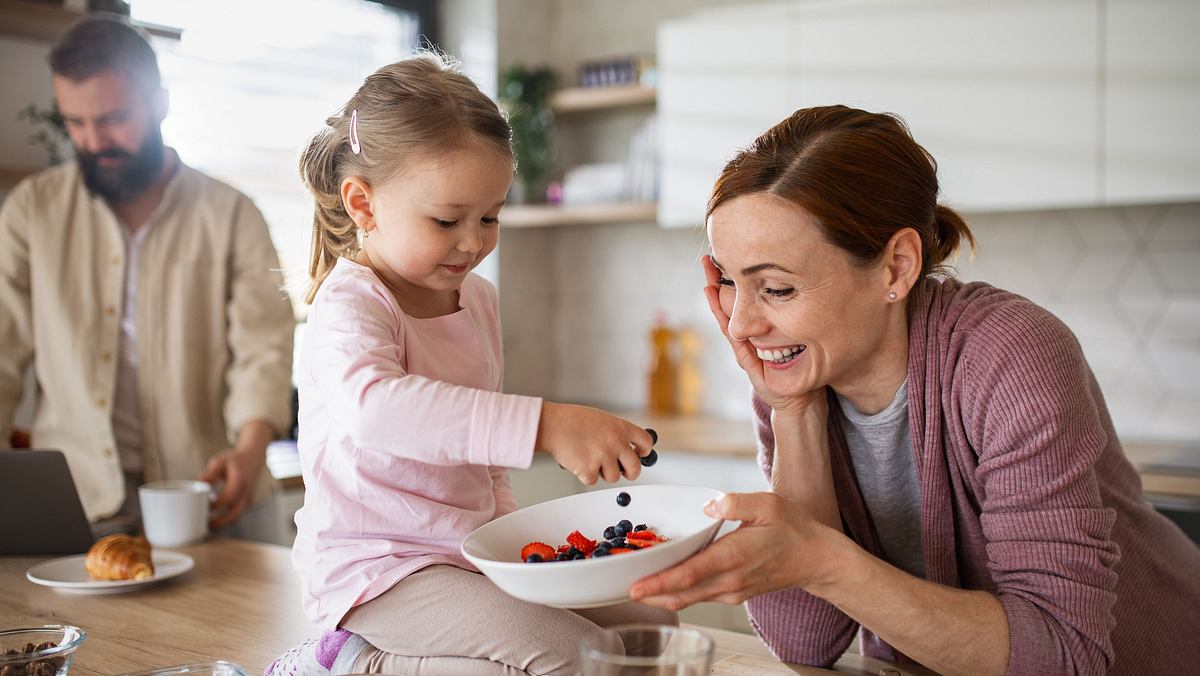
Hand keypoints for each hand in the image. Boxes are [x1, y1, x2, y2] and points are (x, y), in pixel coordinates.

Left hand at [198, 445, 264, 528]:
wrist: (253, 458)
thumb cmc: (235, 460)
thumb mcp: (221, 462)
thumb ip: (210, 473)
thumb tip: (199, 483)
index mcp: (240, 481)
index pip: (227, 498)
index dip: (214, 505)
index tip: (201, 506)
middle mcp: (247, 492)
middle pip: (235, 513)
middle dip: (219, 522)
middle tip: (204, 524)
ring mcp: (249, 498)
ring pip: (236, 516)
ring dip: (222, 522)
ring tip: (207, 524)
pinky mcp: (248, 502)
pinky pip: (237, 514)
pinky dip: (226, 518)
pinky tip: (214, 518)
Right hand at [536, 402, 653, 484]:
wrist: (552, 424)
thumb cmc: (571, 420)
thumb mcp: (601, 419)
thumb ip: (615, 433)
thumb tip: (625, 448)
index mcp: (620, 428)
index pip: (646, 442)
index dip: (644, 451)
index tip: (640, 454)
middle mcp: (616, 442)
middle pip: (635, 468)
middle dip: (630, 472)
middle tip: (622, 471)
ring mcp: (604, 457)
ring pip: (613, 477)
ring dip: (602, 473)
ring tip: (589, 459)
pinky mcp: (590, 470)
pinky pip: (593, 480)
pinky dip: (584, 475)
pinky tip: (577, 461)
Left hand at [629, 491, 840, 610]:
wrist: (817, 559)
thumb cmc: (794, 529)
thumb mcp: (767, 504)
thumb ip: (735, 502)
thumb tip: (709, 505)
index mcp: (734, 557)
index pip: (690, 574)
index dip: (660, 583)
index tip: (636, 587)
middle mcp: (730, 580)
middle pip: (682, 594)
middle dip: (651, 594)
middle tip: (622, 588)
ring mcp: (732, 590)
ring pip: (689, 598)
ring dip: (662, 595)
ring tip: (637, 586)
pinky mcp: (734, 593)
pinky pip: (700, 596)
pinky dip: (679, 592)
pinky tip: (665, 583)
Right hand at [702, 255, 823, 415]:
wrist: (802, 401)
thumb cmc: (806, 369)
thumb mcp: (807, 335)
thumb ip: (807, 318)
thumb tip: (826, 285)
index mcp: (763, 329)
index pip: (747, 300)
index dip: (739, 279)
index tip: (734, 255)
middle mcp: (750, 336)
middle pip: (732, 303)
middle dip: (721, 279)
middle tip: (711, 255)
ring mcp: (745, 347)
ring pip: (727, 315)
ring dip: (715, 294)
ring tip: (707, 272)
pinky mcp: (746, 360)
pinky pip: (732, 335)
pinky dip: (721, 315)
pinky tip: (712, 297)